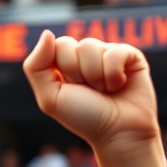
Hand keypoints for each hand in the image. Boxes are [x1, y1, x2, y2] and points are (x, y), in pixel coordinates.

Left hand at [23, 31, 164, 166]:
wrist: (117, 133)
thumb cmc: (84, 118)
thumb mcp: (50, 98)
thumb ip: (36, 67)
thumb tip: (47, 33)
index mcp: (66, 65)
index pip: (57, 45)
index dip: (63, 69)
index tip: (71, 88)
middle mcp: (87, 57)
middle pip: (74, 45)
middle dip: (78, 74)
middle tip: (89, 92)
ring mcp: (109, 54)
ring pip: (92, 47)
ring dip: (96, 77)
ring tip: (105, 91)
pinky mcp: (130, 55)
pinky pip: (115, 52)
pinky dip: (113, 75)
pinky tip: (119, 86)